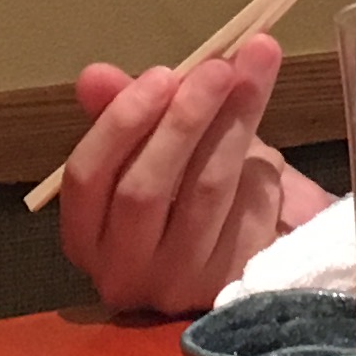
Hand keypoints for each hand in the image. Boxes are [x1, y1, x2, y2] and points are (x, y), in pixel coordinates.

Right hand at [57, 34, 300, 313]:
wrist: (251, 250)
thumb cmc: (185, 191)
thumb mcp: (154, 147)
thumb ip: (123, 111)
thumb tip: (95, 75)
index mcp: (86, 235)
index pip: (87, 177)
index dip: (120, 122)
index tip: (163, 73)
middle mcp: (123, 271)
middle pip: (145, 190)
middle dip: (184, 119)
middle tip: (219, 68)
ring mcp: (177, 285)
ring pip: (204, 195)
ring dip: (233, 128)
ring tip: (255, 77)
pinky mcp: (229, 287)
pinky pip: (249, 214)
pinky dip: (262, 175)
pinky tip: (269, 158)